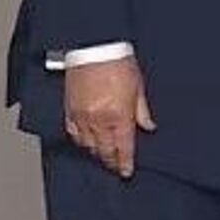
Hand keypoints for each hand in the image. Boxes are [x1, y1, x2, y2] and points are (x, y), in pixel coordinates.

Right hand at [64, 56, 155, 178]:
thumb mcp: (138, 86)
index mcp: (119, 115)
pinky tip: (86, 143)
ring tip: (103, 156)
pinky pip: (73, 134)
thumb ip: (142, 111)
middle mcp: (99, 120)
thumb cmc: (118, 62)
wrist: (94, 47)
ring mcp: (82, 116)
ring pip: (88, 146)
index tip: (126, 172)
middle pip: (105, 150)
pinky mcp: (69, 110)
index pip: (123, 147)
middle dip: (111, 161)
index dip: (125, 162)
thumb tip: (149, 127)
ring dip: (96, 153)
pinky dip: (81, 142)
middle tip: (116, 167)